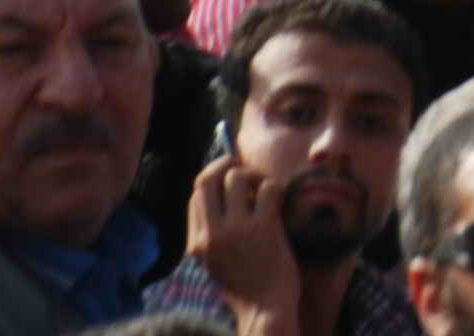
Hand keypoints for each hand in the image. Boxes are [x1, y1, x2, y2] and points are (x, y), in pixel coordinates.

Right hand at [188, 158, 300, 335]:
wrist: (266, 309)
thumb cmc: (247, 286)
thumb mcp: (216, 263)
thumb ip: (213, 234)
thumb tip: (222, 196)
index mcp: (197, 244)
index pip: (195, 196)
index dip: (213, 178)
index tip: (229, 176)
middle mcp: (212, 234)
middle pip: (206, 179)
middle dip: (225, 164)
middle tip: (243, 167)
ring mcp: (237, 230)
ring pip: (237, 177)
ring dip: (254, 174)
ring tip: (263, 188)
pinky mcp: (264, 227)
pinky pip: (268, 187)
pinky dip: (275, 186)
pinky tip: (279, 200)